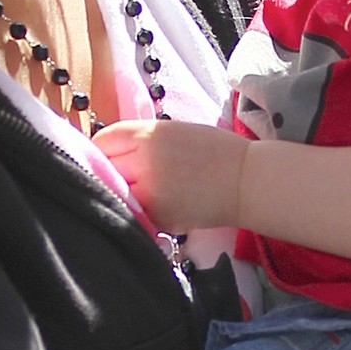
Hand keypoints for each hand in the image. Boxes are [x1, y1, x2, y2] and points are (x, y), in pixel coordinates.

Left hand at [93, 118, 247, 231]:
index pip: (104, 139)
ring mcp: (149, 194)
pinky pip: (135, 211)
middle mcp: (144, 162)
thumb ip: (140, 140)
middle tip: (126, 174)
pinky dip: (139, 209)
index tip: (109, 154)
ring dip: (121, 191)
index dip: (103, 147)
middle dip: (110, 170)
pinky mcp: (158, 218)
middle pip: (104, 166)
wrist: (246, 182)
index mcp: (149, 135)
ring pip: (116, 192)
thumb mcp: (173, 131)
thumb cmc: (215, 151)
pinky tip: (157, 203)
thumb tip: (109, 152)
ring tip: (142, 189)